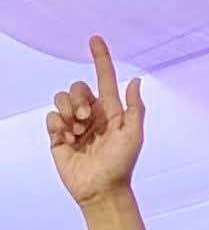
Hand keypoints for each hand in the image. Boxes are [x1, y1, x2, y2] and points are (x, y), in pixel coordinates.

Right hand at [47, 36, 144, 207]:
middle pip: (77, 87)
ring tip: (77, 132)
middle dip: (78, 98)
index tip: (95, 39)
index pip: (104, 80)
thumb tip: (135, 81)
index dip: (101, 59)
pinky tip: (68, 139)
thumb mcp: (133, 136)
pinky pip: (51, 117)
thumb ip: (134, 109)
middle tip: (85, 118)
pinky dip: (58, 125)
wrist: (102, 190)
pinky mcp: (59, 136)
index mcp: (110, 113)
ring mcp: (74, 125)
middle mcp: (91, 116)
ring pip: (61, 99)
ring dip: (67, 111)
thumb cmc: (121, 166)